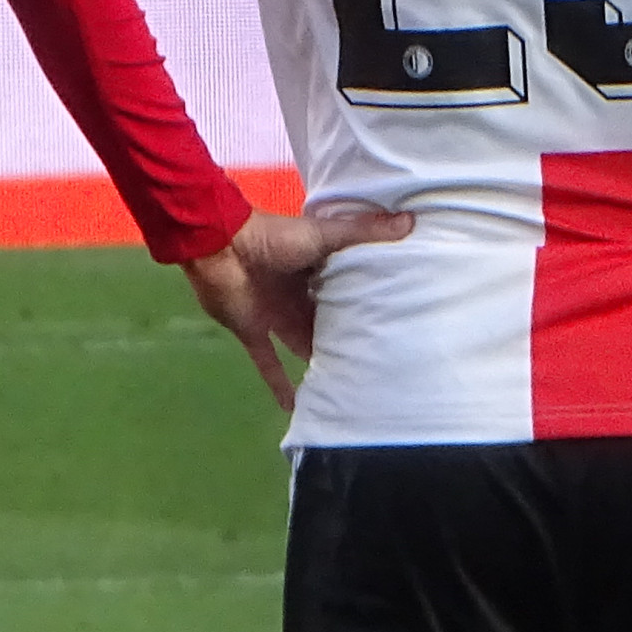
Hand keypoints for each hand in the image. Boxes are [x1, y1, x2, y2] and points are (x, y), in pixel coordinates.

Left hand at [180, 204, 413, 408]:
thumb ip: (363, 233)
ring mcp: (274, 314)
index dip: (364, 303)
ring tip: (348, 384)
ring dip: (318, 361)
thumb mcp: (324, 234)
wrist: (220, 246)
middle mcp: (297, 294)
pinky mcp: (252, 331)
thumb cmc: (273, 238)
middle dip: (344, 336)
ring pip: (301, 343)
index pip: (344, 289)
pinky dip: (278, 385)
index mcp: (315, 269)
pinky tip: (296, 407)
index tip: (392, 319)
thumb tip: (410, 223)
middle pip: (324, 320)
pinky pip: (268, 363)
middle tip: (375, 359)